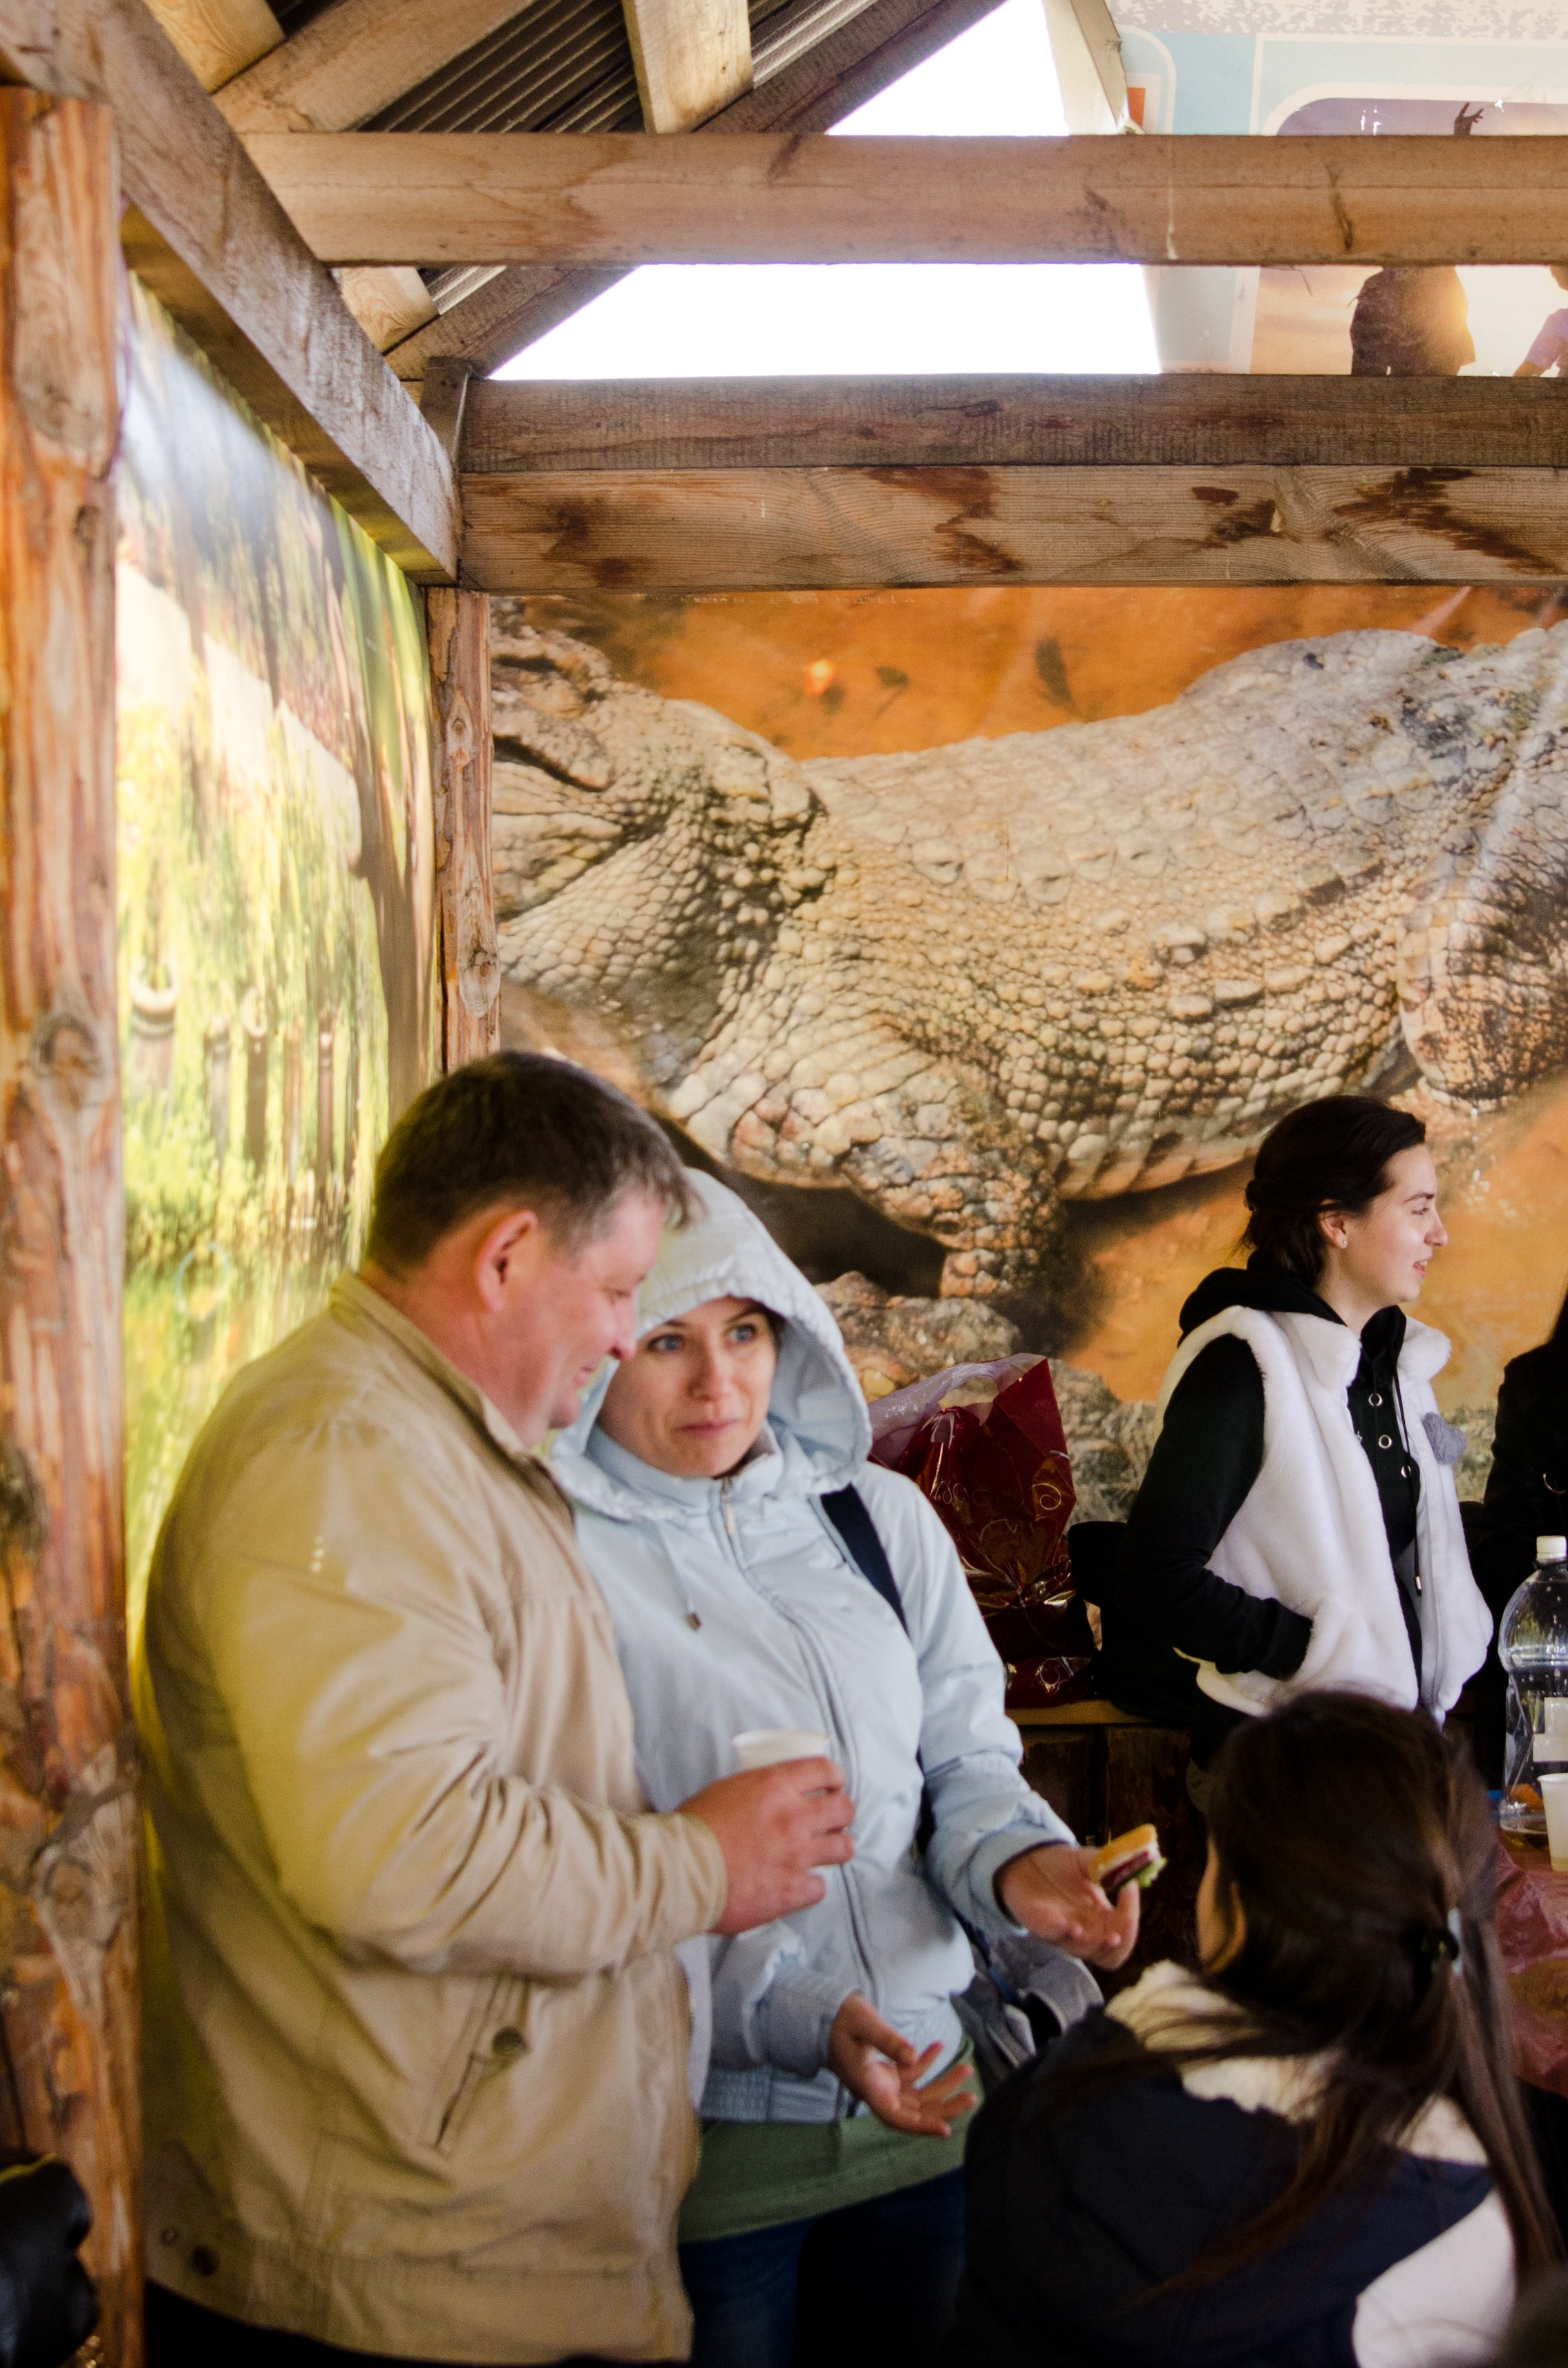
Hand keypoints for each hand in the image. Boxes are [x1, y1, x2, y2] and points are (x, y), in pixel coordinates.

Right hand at [681, 1758, 854, 1935]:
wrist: (682, 1870)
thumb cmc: (695, 1828)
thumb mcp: (727, 1789)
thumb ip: (758, 1789)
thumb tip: (771, 1794)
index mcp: (776, 1786)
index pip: (825, 1770)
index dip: (835, 1778)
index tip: (833, 1785)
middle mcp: (794, 1817)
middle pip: (844, 1809)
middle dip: (842, 1812)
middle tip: (833, 1820)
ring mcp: (797, 1856)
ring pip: (843, 1848)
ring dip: (837, 1847)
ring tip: (826, 1851)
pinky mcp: (792, 1890)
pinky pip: (821, 1887)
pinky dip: (811, 1885)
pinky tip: (800, 1884)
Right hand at [827, 1993, 975, 2136]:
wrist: (823, 2015)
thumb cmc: (840, 2019)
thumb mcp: (864, 2024)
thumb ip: (888, 2040)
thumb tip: (913, 2055)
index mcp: (869, 2087)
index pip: (896, 2117)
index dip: (921, 2126)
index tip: (945, 2130)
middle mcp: (877, 2091)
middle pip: (915, 2111)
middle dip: (945, 2107)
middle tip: (972, 2097)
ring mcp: (882, 2083)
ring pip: (918, 2095)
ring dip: (943, 2085)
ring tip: (966, 2069)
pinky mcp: (885, 2072)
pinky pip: (911, 2075)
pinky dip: (927, 2064)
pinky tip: (939, 2047)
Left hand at [995, 1842, 1139, 1969]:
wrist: (1026, 1859)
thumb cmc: (1061, 1865)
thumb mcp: (1088, 1860)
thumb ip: (1109, 1862)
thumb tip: (1138, 1858)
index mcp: (1103, 1918)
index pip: (1125, 1932)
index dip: (1131, 1918)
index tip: (1130, 1887)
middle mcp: (1087, 1931)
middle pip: (1110, 1957)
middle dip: (1118, 1946)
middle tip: (1118, 1933)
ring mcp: (1063, 1931)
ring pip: (1081, 1951)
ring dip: (1088, 1943)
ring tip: (1087, 1927)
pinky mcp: (1039, 1925)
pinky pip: (1051, 1936)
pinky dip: (1061, 1932)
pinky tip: (1068, 1924)